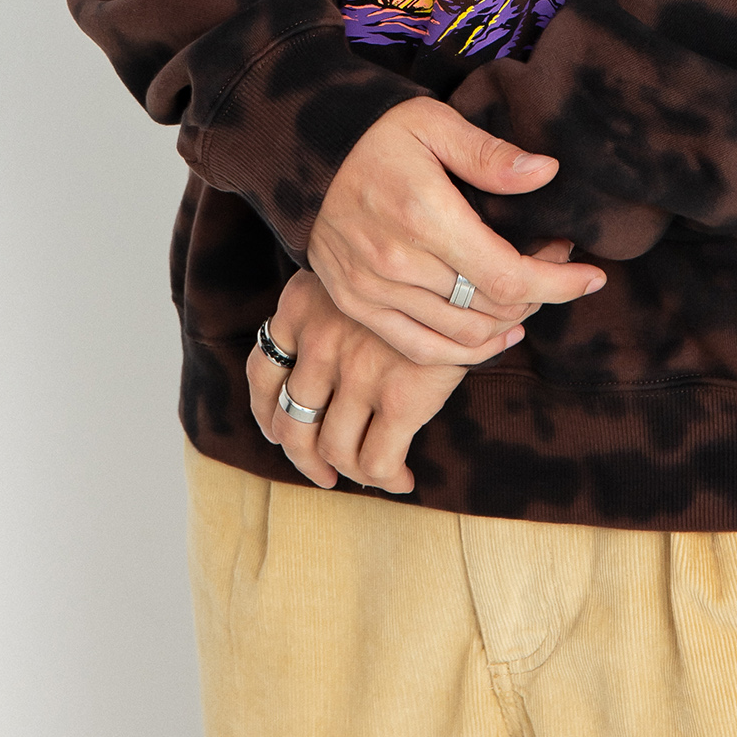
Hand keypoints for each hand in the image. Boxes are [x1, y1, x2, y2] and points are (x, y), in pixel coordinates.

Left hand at [246, 256, 567, 492]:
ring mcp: (358, 371)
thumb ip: (332, 304)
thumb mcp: (356, 265)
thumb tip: (309, 358)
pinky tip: (402, 477)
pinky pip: (376, 460)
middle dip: (303, 455)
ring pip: (331, 448)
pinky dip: (385, 478)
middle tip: (322, 470)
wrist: (474, 259)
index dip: (268, 411)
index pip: (262, 369)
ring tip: (367, 472)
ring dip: (345, 470)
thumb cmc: (417, 258)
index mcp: (300, 303)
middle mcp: (319, 340)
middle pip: (290, 422)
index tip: (283, 429)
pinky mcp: (400, 397)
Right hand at [307, 99, 604, 364]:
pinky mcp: (357, 306)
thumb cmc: (378, 134)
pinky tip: (494, 333)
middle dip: (539, 295)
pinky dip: (465, 351)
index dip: (558, 283)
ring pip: (462, 337)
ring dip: (507, 323)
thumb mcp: (435, 123)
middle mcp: (396, 262)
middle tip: (556, 265)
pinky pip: (422, 349)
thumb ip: (491, 155)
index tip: (592, 275)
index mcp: (424, 214)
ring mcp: (372, 290)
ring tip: (529, 295)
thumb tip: (547, 173)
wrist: (304, 156)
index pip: (507, 276)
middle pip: (491, 309)